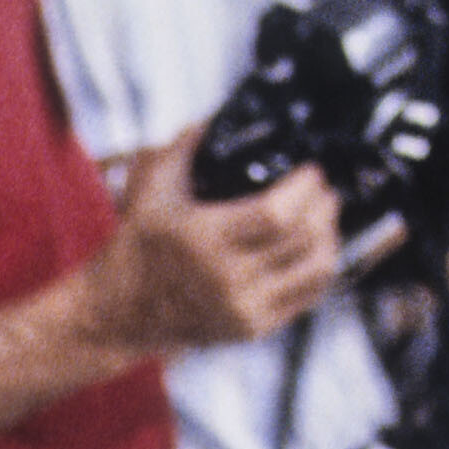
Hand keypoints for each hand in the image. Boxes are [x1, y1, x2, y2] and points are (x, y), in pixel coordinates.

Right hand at [85, 139, 343, 355]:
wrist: (118, 315)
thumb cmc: (137, 246)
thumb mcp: (151, 190)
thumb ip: (182, 148)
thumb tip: (215, 118)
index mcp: (205, 241)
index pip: (276, 216)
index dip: (304, 190)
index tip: (312, 169)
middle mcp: (229, 280)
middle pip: (303, 239)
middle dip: (324, 206)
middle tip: (325, 186)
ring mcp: (244, 310)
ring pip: (315, 270)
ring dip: (330, 235)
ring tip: (325, 213)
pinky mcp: (253, 330)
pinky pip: (307, 297)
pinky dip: (320, 267)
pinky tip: (317, 246)